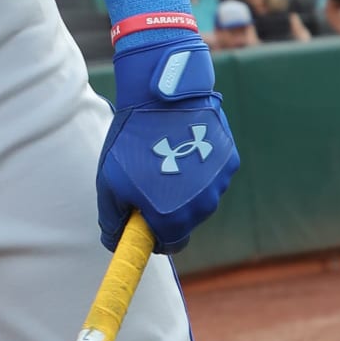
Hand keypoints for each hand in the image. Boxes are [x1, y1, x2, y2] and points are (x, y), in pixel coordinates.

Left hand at [96, 16, 238, 252]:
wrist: (162, 95)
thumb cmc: (130, 141)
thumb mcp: (109, 182)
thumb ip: (112, 219)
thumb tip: (114, 240)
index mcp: (173, 219)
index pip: (171, 245)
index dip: (155, 236)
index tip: (145, 221)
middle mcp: (202, 208)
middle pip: (186, 222)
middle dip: (168, 209)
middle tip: (149, 181)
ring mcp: (219, 184)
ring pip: (200, 197)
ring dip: (185, 187)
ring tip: (165, 155)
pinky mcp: (229, 161)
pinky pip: (213, 174)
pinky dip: (199, 166)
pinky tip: (183, 143)